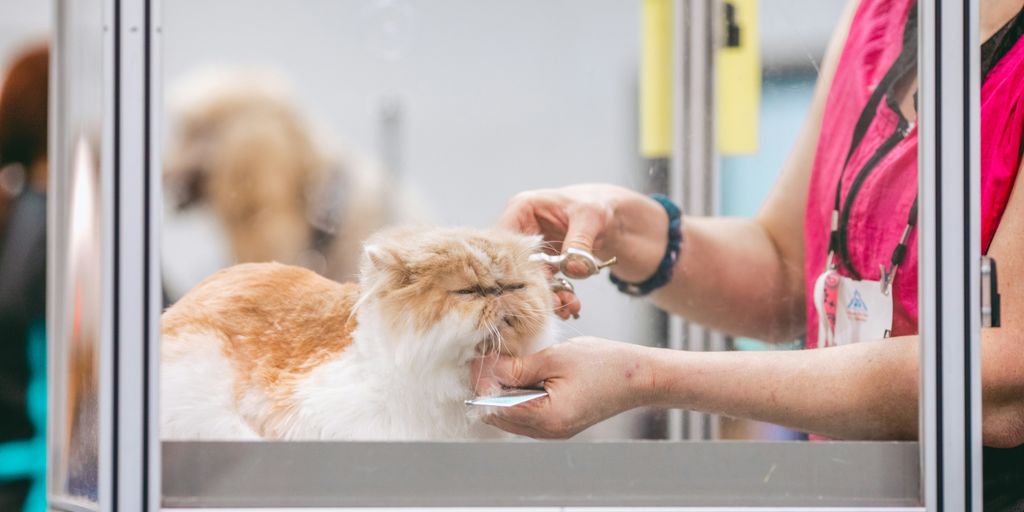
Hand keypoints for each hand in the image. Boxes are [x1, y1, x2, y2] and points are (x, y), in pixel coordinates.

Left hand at [471, 337, 654, 438]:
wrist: (639, 376)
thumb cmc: (603, 364)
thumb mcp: (555, 359)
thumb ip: (517, 367)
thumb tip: (483, 369)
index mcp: (546, 418)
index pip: (495, 406)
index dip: (481, 382)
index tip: (477, 357)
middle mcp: (547, 432)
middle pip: (498, 414)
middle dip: (489, 387)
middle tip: (488, 357)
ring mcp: (553, 431)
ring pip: (509, 414)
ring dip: (502, 391)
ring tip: (505, 362)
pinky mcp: (558, 424)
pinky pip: (525, 413)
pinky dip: (517, 395)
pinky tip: (522, 373)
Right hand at [498, 185, 670, 317]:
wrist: (610, 214)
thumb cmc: (596, 204)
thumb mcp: (590, 217)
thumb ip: (580, 241)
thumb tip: (574, 268)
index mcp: (522, 208)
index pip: (504, 238)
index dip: (512, 262)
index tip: (530, 284)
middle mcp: (521, 228)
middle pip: (514, 263)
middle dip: (533, 286)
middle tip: (553, 303)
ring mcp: (530, 248)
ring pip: (529, 278)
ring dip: (546, 296)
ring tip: (566, 307)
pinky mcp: (542, 264)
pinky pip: (544, 284)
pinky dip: (557, 296)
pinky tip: (571, 305)